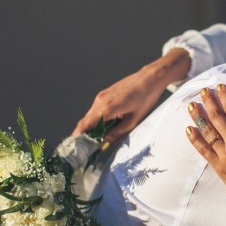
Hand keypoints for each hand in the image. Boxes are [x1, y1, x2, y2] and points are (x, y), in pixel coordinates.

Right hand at [72, 49, 190, 146]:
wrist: (150, 78)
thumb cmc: (145, 97)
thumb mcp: (134, 120)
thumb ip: (117, 133)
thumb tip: (104, 143)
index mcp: (107, 108)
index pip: (85, 125)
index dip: (78, 136)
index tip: (76, 147)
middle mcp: (100, 101)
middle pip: (85, 121)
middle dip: (84, 134)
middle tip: (87, 147)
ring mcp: (101, 96)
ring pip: (90, 115)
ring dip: (91, 127)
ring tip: (98, 138)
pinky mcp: (104, 94)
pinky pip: (96, 109)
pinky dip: (97, 119)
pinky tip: (105, 126)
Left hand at [185, 84, 225, 211]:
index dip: (225, 96)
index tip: (219, 86)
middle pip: (217, 117)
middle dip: (208, 102)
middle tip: (202, 91)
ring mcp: (225, 154)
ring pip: (208, 131)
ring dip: (198, 117)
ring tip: (190, 105)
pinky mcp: (219, 167)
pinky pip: (204, 150)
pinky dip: (195, 139)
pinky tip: (188, 130)